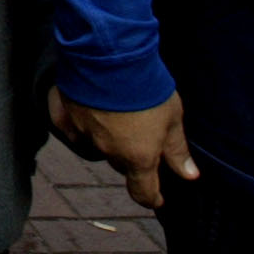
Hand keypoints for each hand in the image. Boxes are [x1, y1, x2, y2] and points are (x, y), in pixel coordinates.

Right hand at [48, 86, 197, 208]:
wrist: (109, 54)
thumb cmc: (147, 87)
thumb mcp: (172, 118)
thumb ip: (177, 149)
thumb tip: (189, 175)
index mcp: (138, 156)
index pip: (143, 191)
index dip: (151, 197)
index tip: (157, 198)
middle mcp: (108, 150)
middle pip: (120, 164)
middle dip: (131, 157)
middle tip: (140, 135)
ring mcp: (83, 133)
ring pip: (96, 144)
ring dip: (106, 137)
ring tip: (115, 114)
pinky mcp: (63, 114)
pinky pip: (69, 127)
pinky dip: (76, 123)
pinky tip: (83, 110)